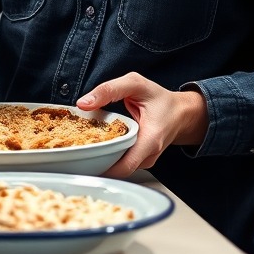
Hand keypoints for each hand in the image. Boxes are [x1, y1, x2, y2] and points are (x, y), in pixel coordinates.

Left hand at [76, 73, 207, 178]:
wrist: (181, 113)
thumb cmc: (160, 99)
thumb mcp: (136, 84)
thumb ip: (109, 90)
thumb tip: (83, 103)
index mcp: (150, 140)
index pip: (124, 166)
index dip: (100, 165)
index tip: (80, 159)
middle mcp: (148, 156)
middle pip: (116, 169)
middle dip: (94, 161)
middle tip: (72, 151)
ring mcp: (144, 161)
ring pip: (117, 167)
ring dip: (99, 158)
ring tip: (80, 147)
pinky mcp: (139, 160)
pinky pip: (121, 161)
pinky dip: (108, 154)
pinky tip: (95, 144)